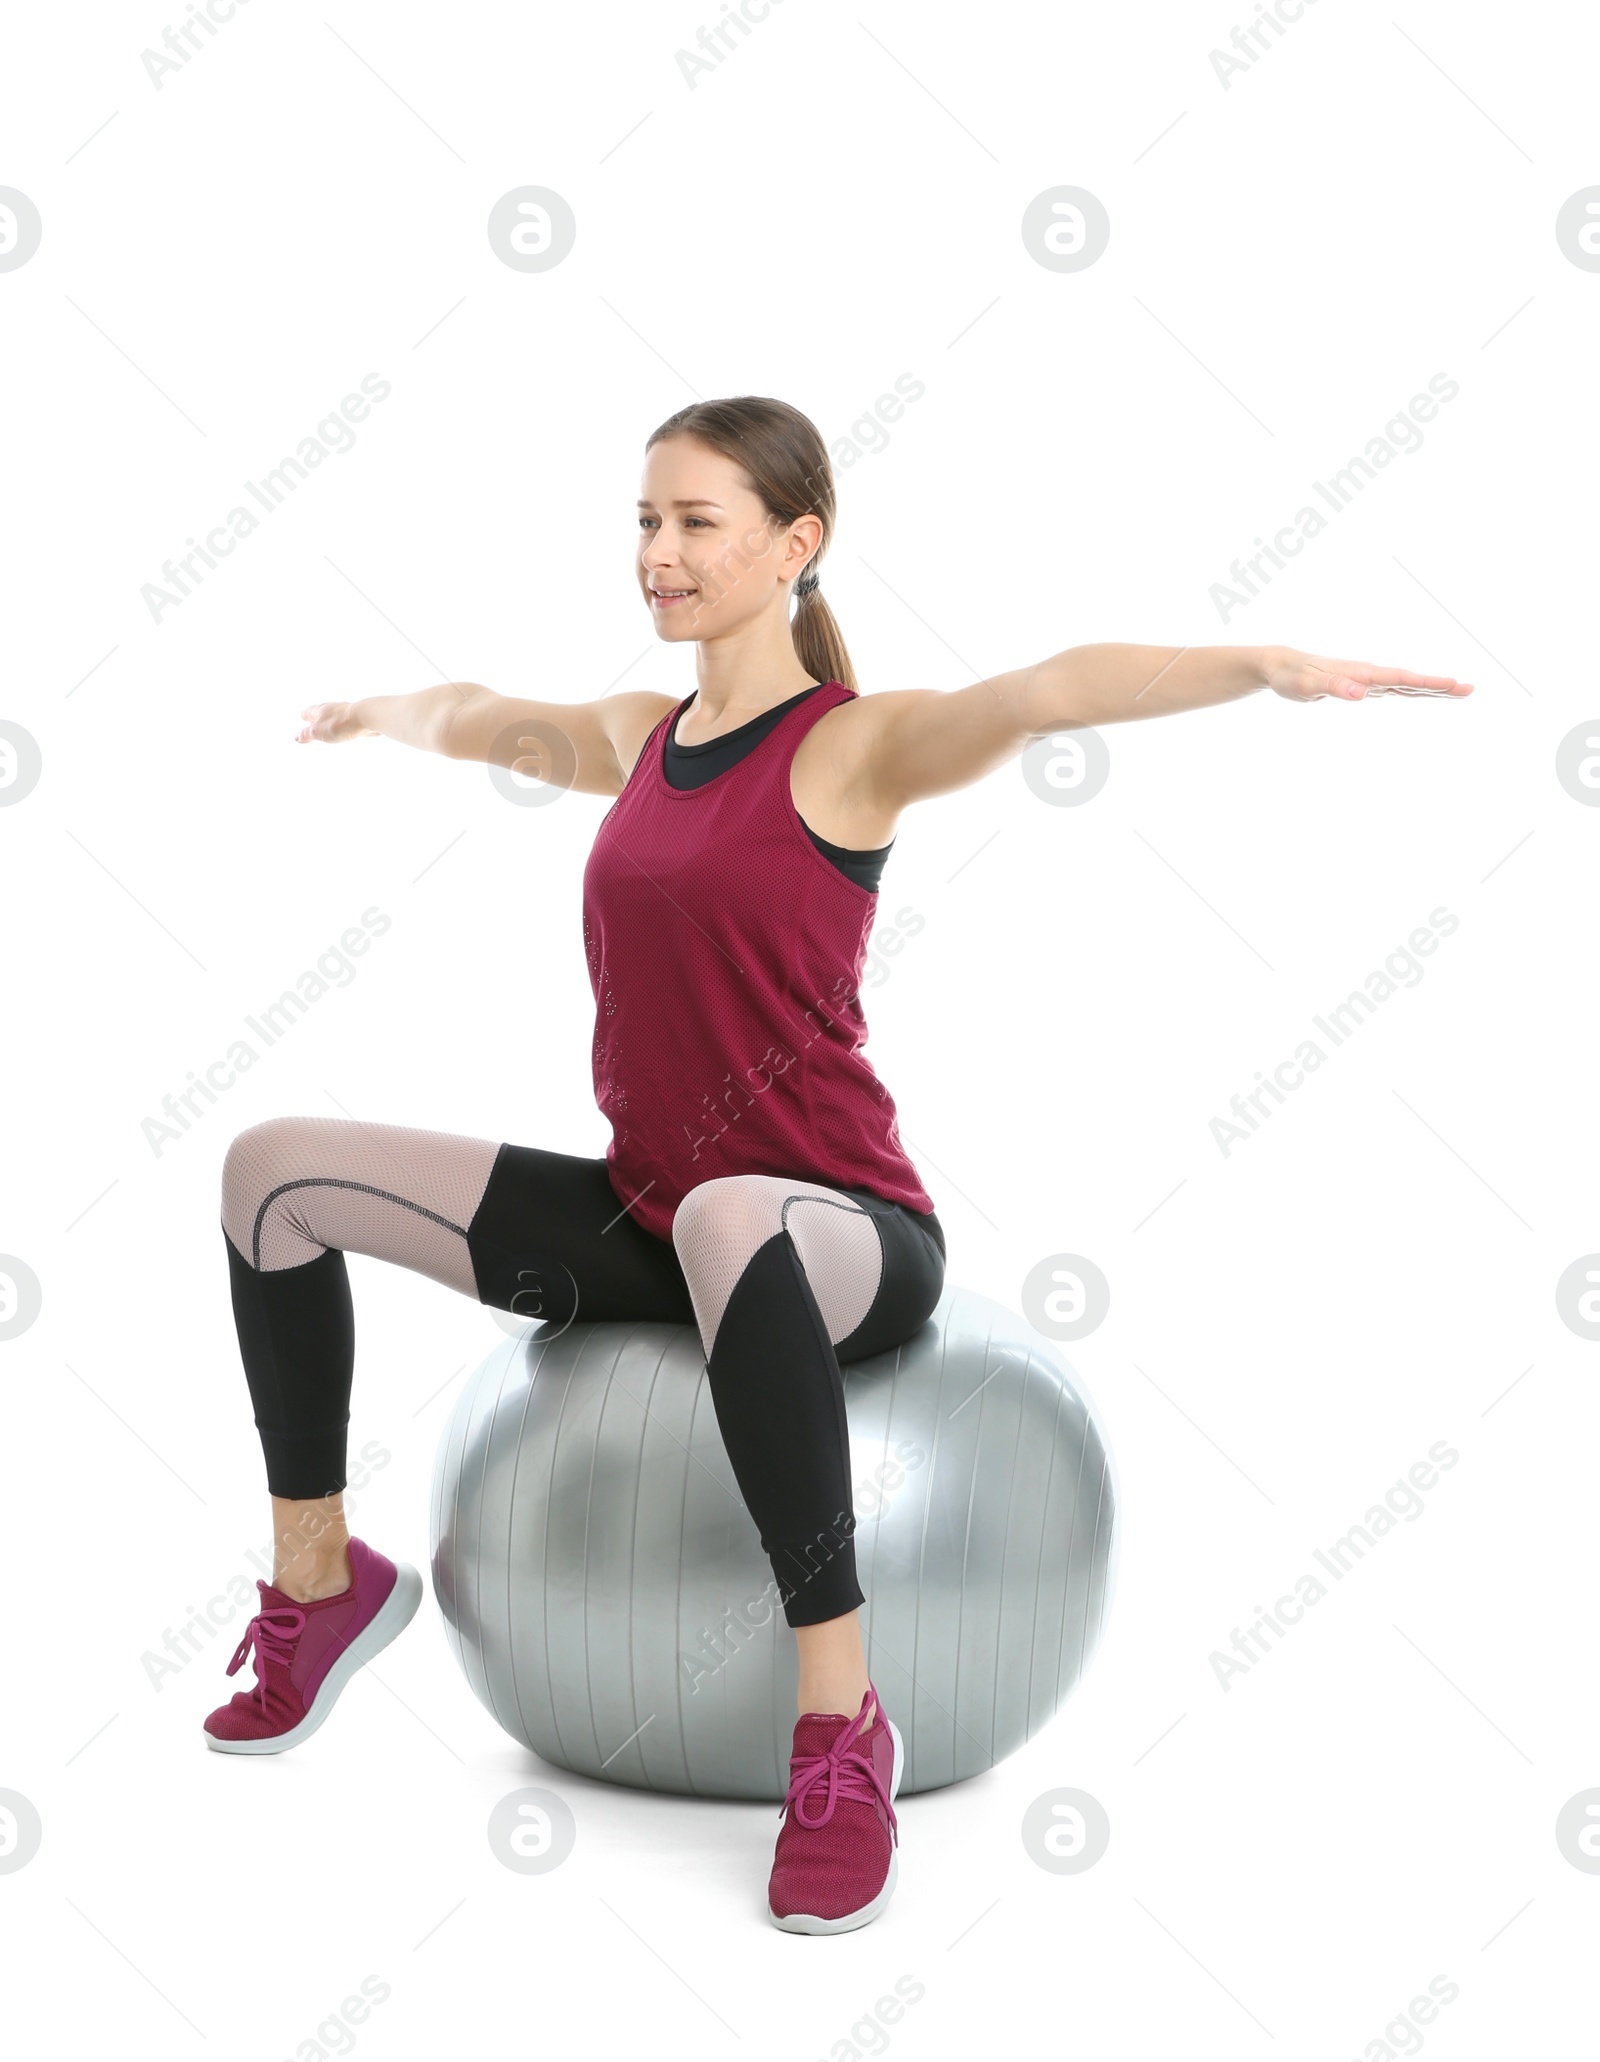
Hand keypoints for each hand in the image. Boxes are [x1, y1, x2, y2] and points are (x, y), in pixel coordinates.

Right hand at [296, 701, 377, 742]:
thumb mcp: (319, 732)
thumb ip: (307, 734)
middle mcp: (332, 709)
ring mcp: (345, 713)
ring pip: (334, 716)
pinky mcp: (357, 719)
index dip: (305, 715)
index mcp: (320, 710)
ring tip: (327, 726)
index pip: (308, 712)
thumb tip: (296, 737)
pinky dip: (342, 725)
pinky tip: (345, 730)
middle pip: (321, 712)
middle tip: (312, 720)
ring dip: (329, 721)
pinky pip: (346, 722)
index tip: (302, 716)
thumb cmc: (341, 724)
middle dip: (316, 717)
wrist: (367, 717)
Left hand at [1262, 648, 1473, 702]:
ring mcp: (1366, 679)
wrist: (1280, 665)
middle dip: (1439, 686)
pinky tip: (1423, 693)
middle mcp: (1367, 674)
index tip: (1453, 684)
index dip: (1427, 683)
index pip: (1400, 678)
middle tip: (1470, 690)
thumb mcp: (1307, 686)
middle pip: (1410, 680)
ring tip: (1458, 691)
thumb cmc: (1290, 676)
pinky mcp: (1360, 685)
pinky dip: (1411, 690)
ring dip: (1431, 688)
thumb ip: (1334, 688)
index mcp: (1360, 673)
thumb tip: (1362, 693)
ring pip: (1405, 684)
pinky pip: (1392, 688)